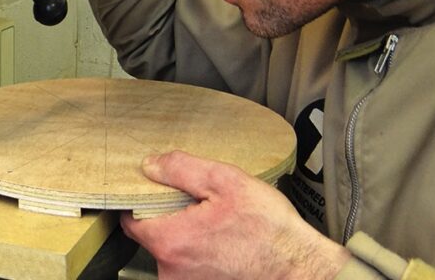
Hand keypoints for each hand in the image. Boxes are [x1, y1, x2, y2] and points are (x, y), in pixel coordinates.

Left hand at [121, 151, 350, 278]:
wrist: (302, 270)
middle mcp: (171, 271)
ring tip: (216, 225)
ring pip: (172, 253)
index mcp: (170, 242)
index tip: (159, 192)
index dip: (142, 202)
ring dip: (187, 237)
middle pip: (151, 237)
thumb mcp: (227, 182)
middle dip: (169, 218)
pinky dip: (199, 254)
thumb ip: (181, 170)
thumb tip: (149, 165)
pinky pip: (188, 267)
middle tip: (198, 205)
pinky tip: (222, 243)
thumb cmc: (270, 230)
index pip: (131, 220)